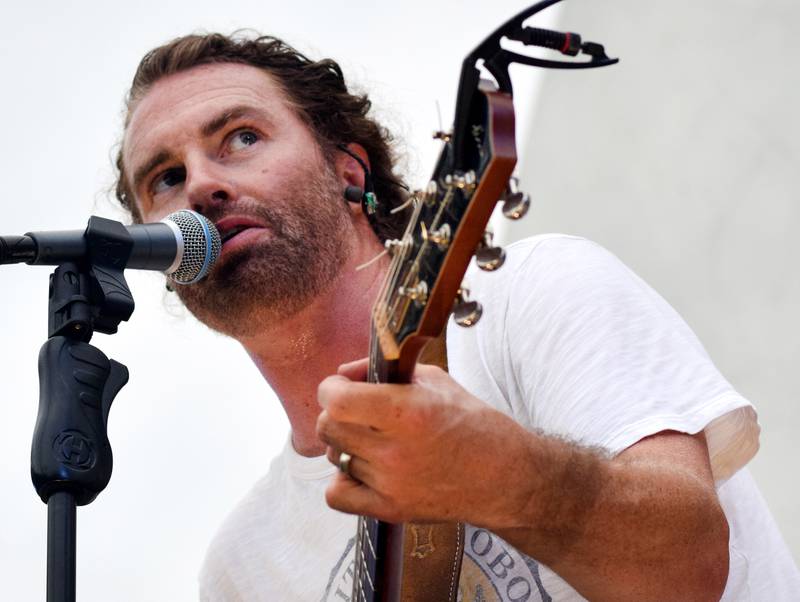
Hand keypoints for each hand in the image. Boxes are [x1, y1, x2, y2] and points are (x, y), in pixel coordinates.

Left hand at [316, 358, 533, 526]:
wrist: (504, 476)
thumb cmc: (474, 423)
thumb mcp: (435, 381)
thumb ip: (384, 373)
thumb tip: (344, 374)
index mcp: (407, 410)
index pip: (336, 400)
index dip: (331, 388)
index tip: (341, 386)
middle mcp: (395, 449)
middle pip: (329, 427)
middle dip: (337, 413)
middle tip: (357, 411)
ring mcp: (390, 483)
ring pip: (334, 456)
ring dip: (346, 445)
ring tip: (374, 441)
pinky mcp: (390, 509)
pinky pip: (337, 495)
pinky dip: (344, 481)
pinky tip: (365, 470)